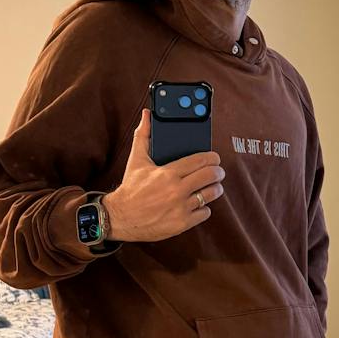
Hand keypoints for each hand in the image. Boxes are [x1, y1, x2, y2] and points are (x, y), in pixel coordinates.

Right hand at [104, 110, 224, 241]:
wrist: (120, 217)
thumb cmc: (130, 188)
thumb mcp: (136, 160)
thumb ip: (143, 135)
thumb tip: (147, 114)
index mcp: (168, 173)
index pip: (201, 161)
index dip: (212, 157)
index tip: (214, 158)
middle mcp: (176, 190)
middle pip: (211, 176)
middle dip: (218, 172)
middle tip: (218, 171)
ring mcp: (181, 207)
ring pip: (211, 194)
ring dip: (215, 188)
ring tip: (213, 186)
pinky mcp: (182, 223)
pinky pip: (205, 212)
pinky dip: (204, 208)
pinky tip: (199, 203)